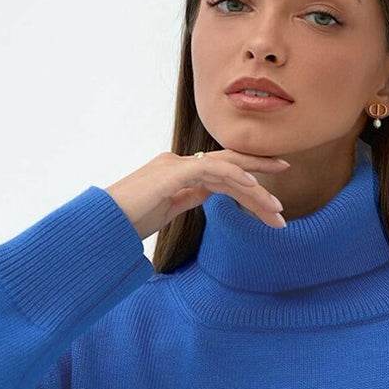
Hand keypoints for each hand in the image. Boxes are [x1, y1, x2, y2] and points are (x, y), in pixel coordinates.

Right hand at [105, 150, 290, 240]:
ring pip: (226, 171)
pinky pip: (211, 171)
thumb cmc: (128, 220)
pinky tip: (254, 187)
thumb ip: (186, 198)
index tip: (272, 195)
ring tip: (277, 209)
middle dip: (260, 177)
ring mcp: (176, 166)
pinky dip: (234, 177)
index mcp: (181, 173)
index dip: (249, 181)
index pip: (222, 174)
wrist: (104, 223)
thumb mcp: (165, 209)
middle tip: (285, 190)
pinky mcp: (172, 174)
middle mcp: (181, 164)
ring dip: (255, 189)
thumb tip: (206, 195)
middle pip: (230, 168)